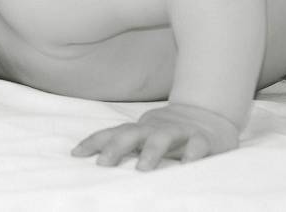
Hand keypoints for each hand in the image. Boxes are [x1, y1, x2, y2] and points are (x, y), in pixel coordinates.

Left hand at [71, 103, 240, 170]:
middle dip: (116, 147)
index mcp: (141, 130)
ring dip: (151, 152)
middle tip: (102, 164)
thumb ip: (125, 147)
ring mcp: (180, 132)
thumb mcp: (145, 138)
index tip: (76, 154)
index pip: (114, 133)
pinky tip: (186, 166)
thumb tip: (91, 162)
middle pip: (133, 134)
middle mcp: (157, 128)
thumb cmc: (169, 135)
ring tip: (142, 169)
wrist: (209, 117)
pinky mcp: (203, 139)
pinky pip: (198, 146)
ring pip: (163, 137)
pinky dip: (192, 155)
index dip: (95, 142)